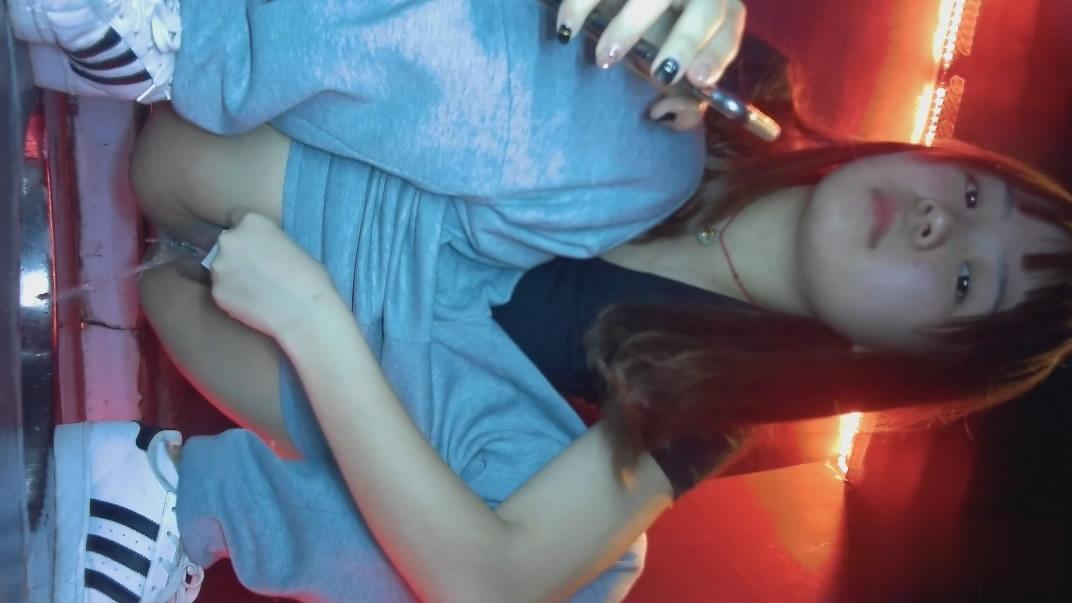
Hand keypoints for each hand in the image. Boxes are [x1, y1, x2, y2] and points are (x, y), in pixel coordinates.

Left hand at [208, 212, 336, 337]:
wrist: (305, 311)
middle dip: (237, 254)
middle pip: (226, 243)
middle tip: (257, 270)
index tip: (255, 245)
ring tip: (256, 291)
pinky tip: (252, 303)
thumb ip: (267, 243)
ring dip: (233, 275)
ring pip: (221, 268)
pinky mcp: (216, 292)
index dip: (247, 234)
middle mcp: (228, 240)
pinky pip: (222, 290)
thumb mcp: (290, 245)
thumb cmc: (310, 277)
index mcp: (251, 222)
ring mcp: (218, 267)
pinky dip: (233, 296)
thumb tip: (260, 252)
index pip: (236, 218)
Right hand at [556, 0, 745, 89]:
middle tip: (661, 74)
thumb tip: (668, 114)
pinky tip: (566, 30)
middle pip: (706, 8)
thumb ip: (683, 96)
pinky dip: (579, 5)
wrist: (630, 3)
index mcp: (716, 8)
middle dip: (684, 42)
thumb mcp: (670, 62)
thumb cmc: (655, 34)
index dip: (716, 52)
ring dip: (629, 27)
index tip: (697, 79)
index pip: (728, 24)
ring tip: (604, 58)